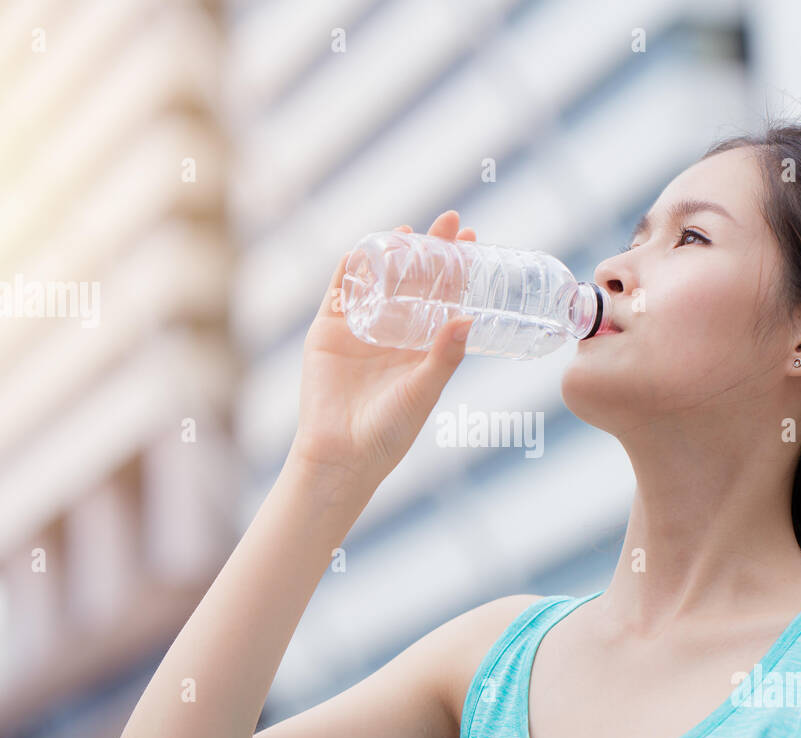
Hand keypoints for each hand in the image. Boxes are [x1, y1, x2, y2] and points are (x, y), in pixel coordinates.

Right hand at [289, 210, 476, 487]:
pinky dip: (348, 270)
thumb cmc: (388, 432)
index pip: (443, 296)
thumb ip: (444, 357)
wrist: (341, 455)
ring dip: (390, 253)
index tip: (473, 241)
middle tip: (451, 220)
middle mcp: (392, 334)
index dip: (457, 268)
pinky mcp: (327, 333)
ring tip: (408, 228)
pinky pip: (338, 294)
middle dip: (431, 250)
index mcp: (420, 347)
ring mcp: (358, 330)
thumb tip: (468, 317)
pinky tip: (361, 248)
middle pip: (414, 280)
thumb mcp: (423, 391)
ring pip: (377, 280)